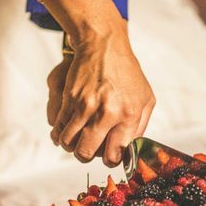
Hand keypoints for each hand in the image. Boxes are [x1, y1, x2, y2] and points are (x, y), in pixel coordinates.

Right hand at [47, 23, 154, 166]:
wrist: (103, 45)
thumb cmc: (127, 72)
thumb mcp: (145, 98)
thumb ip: (140, 126)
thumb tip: (130, 151)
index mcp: (128, 114)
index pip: (115, 153)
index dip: (111, 160)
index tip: (109, 157)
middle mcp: (106, 112)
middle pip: (87, 152)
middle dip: (86, 157)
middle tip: (89, 151)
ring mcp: (85, 105)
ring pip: (69, 142)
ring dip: (71, 146)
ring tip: (76, 141)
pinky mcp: (69, 99)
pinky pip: (59, 127)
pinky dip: (60, 133)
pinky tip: (66, 131)